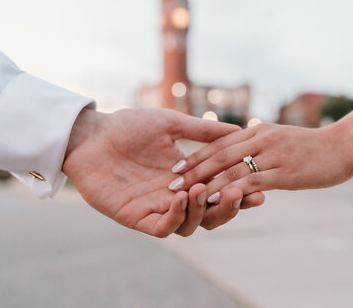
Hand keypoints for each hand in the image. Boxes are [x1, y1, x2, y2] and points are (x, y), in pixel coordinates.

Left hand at [62, 108, 261, 236]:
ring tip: (203, 190)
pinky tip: (181, 197)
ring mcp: (157, 208)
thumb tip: (239, 130)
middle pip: (209, 214)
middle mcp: (175, 196)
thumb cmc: (129, 126)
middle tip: (237, 194)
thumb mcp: (172, 124)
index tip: (260, 190)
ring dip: (201, 212)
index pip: (218, 192)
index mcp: (187, 177)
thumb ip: (204, 131)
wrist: (92, 134)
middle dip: (227, 208)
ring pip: (190, 225)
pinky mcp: (137, 218)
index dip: (239, 194)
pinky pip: (163, 228)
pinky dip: (175, 218)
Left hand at [168, 122, 352, 228]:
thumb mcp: (281, 140)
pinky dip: (228, 190)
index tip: (177, 168)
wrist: (344, 146)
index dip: (196, 157)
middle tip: (171, 184)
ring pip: (229, 169)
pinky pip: (250, 181)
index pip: (219, 144)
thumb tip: (241, 161)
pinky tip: (212, 199)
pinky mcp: (282, 171)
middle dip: (192, 170)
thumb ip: (259, 147)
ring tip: (183, 194)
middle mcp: (260, 139)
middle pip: (217, 156)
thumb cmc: (312, 146)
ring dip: (204, 182)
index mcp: (257, 131)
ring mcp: (271, 154)